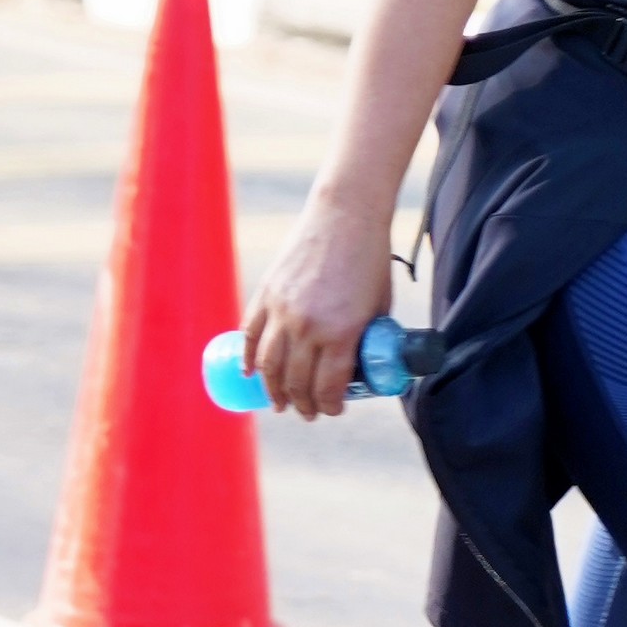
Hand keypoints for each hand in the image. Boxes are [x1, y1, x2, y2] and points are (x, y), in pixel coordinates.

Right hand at [244, 193, 393, 418]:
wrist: (346, 213)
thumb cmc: (371, 258)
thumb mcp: (379, 305)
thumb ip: (366, 336)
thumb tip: (360, 363)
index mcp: (342, 331)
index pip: (328, 387)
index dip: (330, 406)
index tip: (333, 410)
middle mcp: (308, 326)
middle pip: (297, 382)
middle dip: (303, 404)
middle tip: (308, 412)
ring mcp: (283, 310)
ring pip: (269, 365)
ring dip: (273, 390)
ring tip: (279, 403)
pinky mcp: (267, 293)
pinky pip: (250, 334)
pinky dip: (247, 358)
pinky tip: (249, 373)